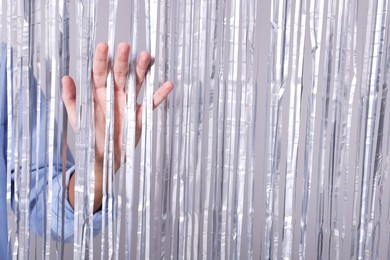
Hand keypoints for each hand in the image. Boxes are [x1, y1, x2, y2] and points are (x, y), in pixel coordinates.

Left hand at [62, 42, 172, 210]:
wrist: (103, 157)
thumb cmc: (89, 137)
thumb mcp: (76, 118)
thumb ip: (71, 99)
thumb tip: (66, 78)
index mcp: (98, 92)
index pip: (99, 72)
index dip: (101, 60)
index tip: (103, 46)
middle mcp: (115, 93)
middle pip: (120, 73)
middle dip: (122, 60)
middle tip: (125, 46)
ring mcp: (129, 102)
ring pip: (137, 82)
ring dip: (142, 70)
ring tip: (147, 56)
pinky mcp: (140, 114)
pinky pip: (152, 102)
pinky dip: (160, 94)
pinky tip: (167, 84)